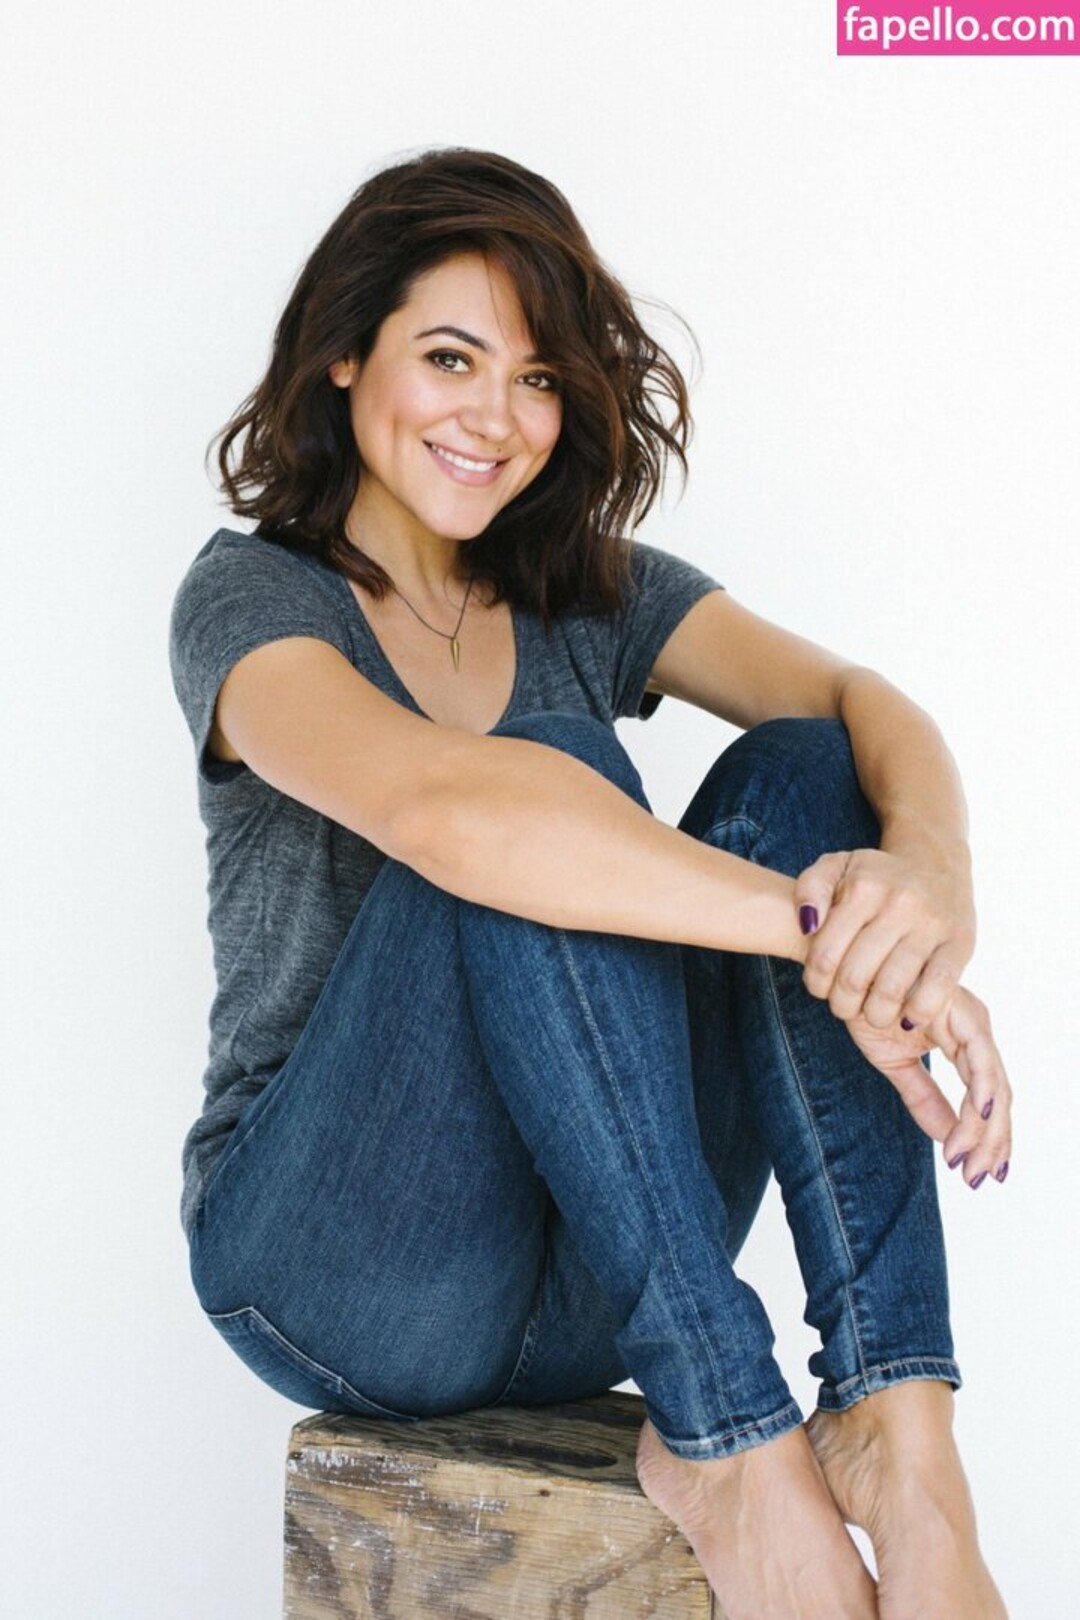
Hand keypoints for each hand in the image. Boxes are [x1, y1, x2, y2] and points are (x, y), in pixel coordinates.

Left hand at [795, 844, 975, 1029]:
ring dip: (875, 1015)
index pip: (825, 955)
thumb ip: (809, 889)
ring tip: (872, 1013)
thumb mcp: (837, 868)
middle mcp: (899, 903)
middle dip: (842, 1003)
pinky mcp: (960, 942)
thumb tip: (808, 926)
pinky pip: (938, 988)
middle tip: (843, 1005)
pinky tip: (907, 1017)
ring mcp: (932, 923)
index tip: (820, 988)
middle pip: (855, 978)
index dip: (816, 983)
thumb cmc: (877, 877)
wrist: (936, 865)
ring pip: (892, 990)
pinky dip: (919, 1011)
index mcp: (864, 887)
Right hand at [842, 986, 1012, 1184]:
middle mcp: (973, 1028)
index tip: (975, 1175)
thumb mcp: (895, 1065)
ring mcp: (968, 1016)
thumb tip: (951, 1143)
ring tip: (970, 1158)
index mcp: (963, 1040)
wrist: (837, 966)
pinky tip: (980, 1114)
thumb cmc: (865, 1005)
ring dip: (986, 1126)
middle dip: (992, 1141)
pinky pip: (979, 1054)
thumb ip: (925, 1099)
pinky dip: (982, 1087)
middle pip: (999, 1096)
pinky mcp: (955, 1007)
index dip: (988, 1140)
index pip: (987, 1099)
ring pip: (995, 1082)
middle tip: (979, 1178)